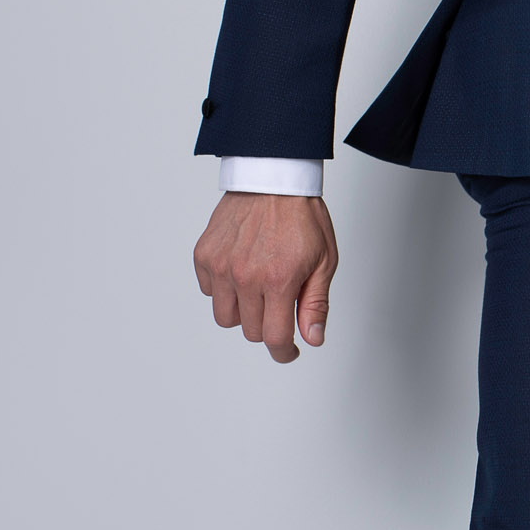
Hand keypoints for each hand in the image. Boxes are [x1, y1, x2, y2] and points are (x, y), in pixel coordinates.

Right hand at [194, 192, 338, 364]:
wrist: (273, 177)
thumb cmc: (303, 216)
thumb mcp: (324, 260)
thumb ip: (315, 303)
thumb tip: (312, 339)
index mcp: (279, 279)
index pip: (274, 337)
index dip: (283, 352)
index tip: (288, 352)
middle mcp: (245, 275)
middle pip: (250, 331)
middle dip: (268, 326)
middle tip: (280, 304)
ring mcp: (221, 265)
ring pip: (225, 317)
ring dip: (243, 312)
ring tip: (259, 288)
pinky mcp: (204, 255)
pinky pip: (209, 291)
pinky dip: (223, 289)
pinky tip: (241, 269)